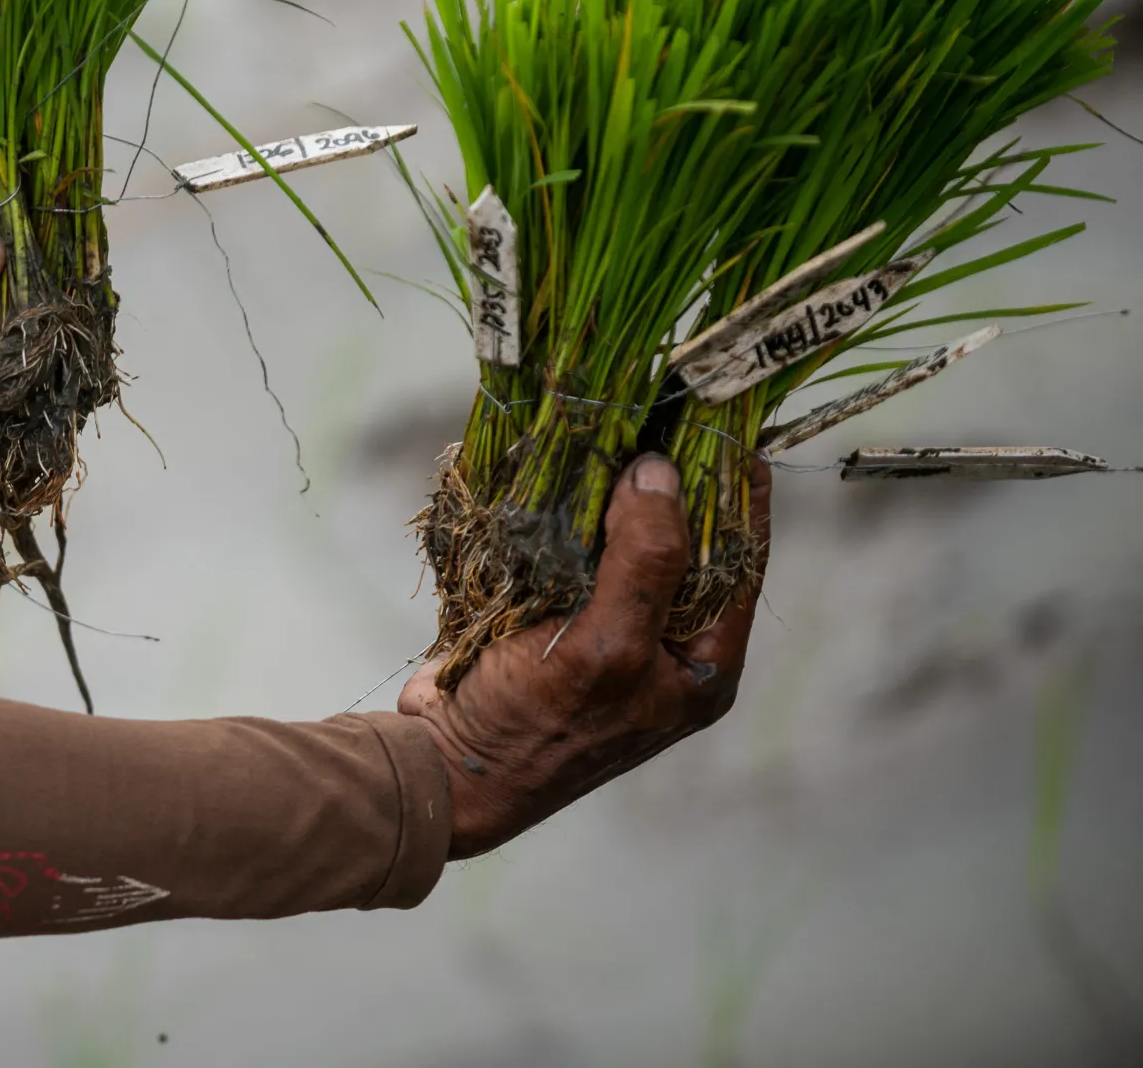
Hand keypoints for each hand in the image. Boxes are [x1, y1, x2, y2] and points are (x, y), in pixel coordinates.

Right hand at [399, 453, 770, 857]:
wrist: (441, 770)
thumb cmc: (533, 729)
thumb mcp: (604, 647)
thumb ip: (643, 563)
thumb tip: (660, 474)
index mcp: (701, 663)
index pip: (740, 560)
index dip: (737, 493)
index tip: (727, 425)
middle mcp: (662, 644)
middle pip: (684, 543)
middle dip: (671, 482)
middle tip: (661, 410)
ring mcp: (605, 629)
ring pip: (622, 541)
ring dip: (612, 490)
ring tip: (612, 423)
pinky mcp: (550, 617)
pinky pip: (571, 552)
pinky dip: (564, 512)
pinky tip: (557, 468)